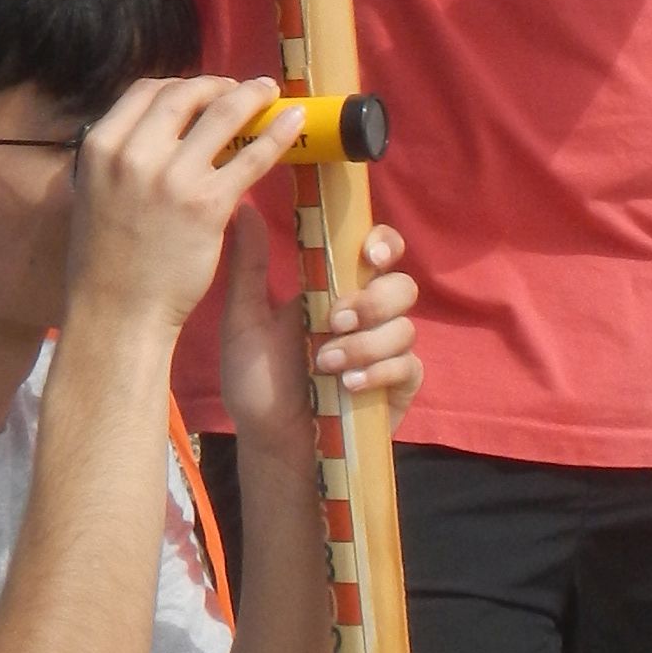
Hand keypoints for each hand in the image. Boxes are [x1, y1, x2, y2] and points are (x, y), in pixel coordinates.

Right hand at [63, 74, 290, 346]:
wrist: (117, 312)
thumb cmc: (105, 262)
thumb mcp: (94, 194)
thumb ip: (121, 160)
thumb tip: (156, 137)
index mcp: (101, 147)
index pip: (144, 91)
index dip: (178, 85)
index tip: (199, 91)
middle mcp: (134, 154)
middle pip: (184, 94)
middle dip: (217, 85)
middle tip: (240, 89)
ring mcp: (173, 178)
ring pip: (223, 115)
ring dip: (252, 95)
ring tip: (269, 92)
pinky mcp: (208, 204)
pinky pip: (252, 157)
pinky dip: (278, 134)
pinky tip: (296, 123)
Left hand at [219, 218, 420, 462]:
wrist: (269, 444)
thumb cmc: (255, 382)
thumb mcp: (243, 321)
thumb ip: (249, 267)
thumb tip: (245, 208)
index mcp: (335, 289)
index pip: (376, 251)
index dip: (383, 243)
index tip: (368, 253)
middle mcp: (368, 316)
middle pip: (402, 285)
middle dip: (373, 300)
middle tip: (335, 320)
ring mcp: (387, 351)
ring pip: (404, 327)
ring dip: (365, 344)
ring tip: (325, 365)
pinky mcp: (399, 386)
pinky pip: (408, 366)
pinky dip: (379, 372)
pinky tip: (349, 386)